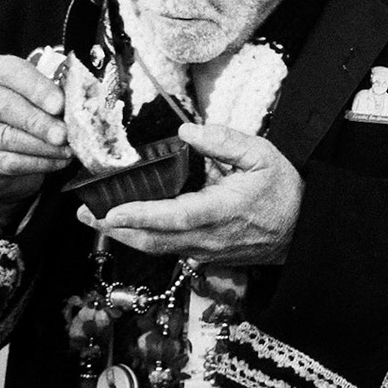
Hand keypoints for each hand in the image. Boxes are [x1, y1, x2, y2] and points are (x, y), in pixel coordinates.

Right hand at [0, 54, 71, 205]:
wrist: (2, 150)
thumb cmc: (25, 113)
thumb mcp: (40, 96)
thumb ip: (56, 95)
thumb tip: (79, 106)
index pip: (10, 72)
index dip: (37, 88)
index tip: (60, 104)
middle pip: (5, 107)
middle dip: (40, 122)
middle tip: (64, 134)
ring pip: (5, 137)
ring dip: (42, 146)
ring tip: (66, 150)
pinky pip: (6, 161)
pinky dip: (36, 163)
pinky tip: (56, 162)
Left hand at [86, 122, 301, 264]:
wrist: (303, 230)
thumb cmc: (284, 191)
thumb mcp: (262, 154)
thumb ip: (224, 141)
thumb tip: (187, 131)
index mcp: (222, 210)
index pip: (174, 216)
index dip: (141, 215)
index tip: (111, 211)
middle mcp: (208, 237)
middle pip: (153, 240)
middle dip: (115, 228)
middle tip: (85, 212)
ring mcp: (204, 251)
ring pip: (156, 248)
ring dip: (123, 236)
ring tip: (95, 218)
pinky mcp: (204, 256)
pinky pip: (166, 249)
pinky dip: (142, 238)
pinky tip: (128, 225)